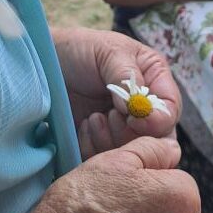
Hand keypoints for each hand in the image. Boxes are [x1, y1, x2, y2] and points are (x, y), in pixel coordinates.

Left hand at [52, 27, 179, 158]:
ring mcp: (123, 129)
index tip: (133, 117)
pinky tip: (83, 128)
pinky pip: (108, 162)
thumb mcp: (108, 51)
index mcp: (153, 80)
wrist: (42, 65)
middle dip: (132, 134)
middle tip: (109, 116)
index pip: (170, 110)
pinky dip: (95, 149)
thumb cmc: (79, 50)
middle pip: (158, 140)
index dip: (157, 119)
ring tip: (93, 118)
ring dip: (112, 141)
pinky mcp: (102, 145)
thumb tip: (138, 106)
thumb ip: (127, 75)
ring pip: (134, 155)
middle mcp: (144, 108)